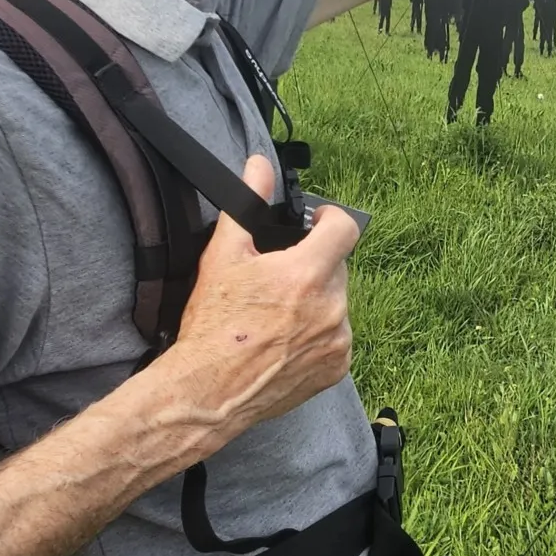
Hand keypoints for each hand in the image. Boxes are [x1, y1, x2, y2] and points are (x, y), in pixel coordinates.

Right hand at [149, 156, 361, 460]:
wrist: (209, 390)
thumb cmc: (213, 324)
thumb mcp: (224, 255)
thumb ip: (248, 204)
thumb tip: (258, 165)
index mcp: (308, 274)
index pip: (346, 228)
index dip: (329, 219)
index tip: (314, 223)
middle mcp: (332, 306)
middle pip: (337, 266)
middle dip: (313, 264)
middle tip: (278, 278)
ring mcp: (338, 340)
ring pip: (337, 302)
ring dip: (316, 300)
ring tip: (277, 315)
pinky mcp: (337, 367)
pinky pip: (337, 336)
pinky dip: (319, 333)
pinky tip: (285, 340)